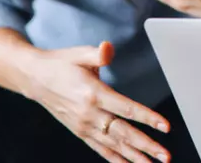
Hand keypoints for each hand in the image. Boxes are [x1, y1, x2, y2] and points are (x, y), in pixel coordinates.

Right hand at [27, 41, 170, 162]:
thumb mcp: (80, 53)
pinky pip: (100, 149)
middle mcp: (89, 114)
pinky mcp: (80, 131)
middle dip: (146, 145)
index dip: (148, 118)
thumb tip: (108, 48)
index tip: (165, 126)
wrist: (35, 78)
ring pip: (114, 145)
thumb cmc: (62, 63)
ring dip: (135, 156)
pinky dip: (115, 159)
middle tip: (165, 156)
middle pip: (123, 133)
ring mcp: (84, 126)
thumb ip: (98, 53)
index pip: (126, 109)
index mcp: (93, 94)